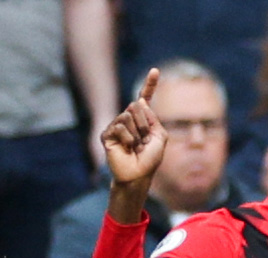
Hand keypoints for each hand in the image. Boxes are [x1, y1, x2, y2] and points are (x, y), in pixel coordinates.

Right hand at [101, 68, 166, 188]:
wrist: (137, 176)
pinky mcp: (107, 133)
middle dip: (144, 124)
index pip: (144, 99)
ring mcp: (117, 126)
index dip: (150, 85)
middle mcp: (129, 120)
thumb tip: (139, 102)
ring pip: (127, 115)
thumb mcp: (160, 138)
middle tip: (143, 142)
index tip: (155, 71)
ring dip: (137, 133)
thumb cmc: (150, 160)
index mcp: (142, 120)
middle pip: (136, 106)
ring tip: (135, 147)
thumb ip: (154, 119)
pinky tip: (127, 148)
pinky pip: (120, 126)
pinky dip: (128, 138)